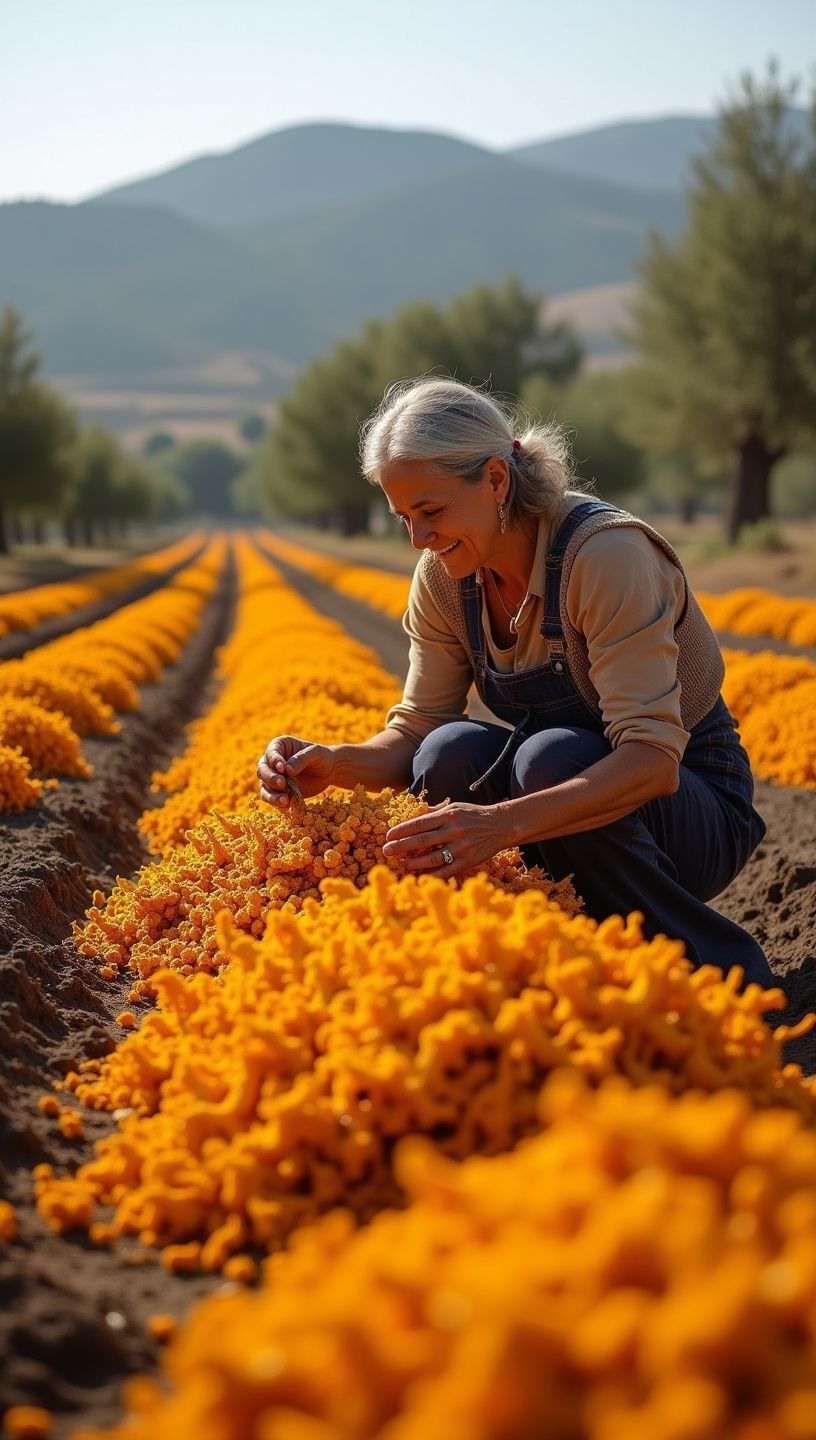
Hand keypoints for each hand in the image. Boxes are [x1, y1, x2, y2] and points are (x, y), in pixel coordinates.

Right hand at [257, 735, 335, 807]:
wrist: (328, 772)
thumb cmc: (321, 757)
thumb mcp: (316, 753)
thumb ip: (302, 758)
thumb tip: (287, 770)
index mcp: (280, 746)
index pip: (271, 752)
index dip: (274, 760)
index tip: (282, 768)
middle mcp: (272, 761)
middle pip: (262, 769)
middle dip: (270, 778)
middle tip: (282, 784)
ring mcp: (274, 777)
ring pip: (264, 786)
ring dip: (271, 794)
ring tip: (284, 800)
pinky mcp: (278, 791)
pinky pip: (271, 797)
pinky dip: (276, 802)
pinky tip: (286, 805)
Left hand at [382, 802, 511, 877]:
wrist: (501, 825)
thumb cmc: (473, 815)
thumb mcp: (455, 807)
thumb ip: (434, 811)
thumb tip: (413, 814)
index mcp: (448, 815)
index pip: (419, 823)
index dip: (401, 830)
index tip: (388, 836)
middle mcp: (454, 831)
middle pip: (422, 841)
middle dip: (401, 846)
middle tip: (386, 851)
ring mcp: (462, 848)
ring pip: (433, 858)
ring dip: (415, 861)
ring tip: (403, 863)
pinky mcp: (469, 861)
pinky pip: (447, 871)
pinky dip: (433, 874)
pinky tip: (421, 875)